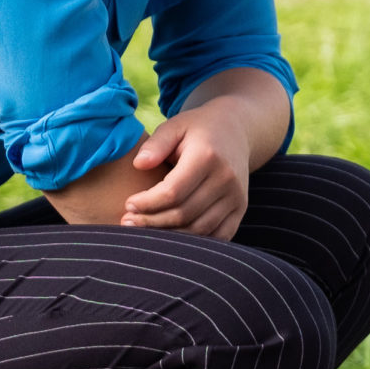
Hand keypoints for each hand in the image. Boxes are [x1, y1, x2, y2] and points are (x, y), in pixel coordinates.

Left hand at [123, 100, 255, 236]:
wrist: (237, 131)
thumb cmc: (198, 130)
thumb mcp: (175, 126)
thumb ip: (156, 144)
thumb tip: (139, 164)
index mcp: (207, 156)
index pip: (172, 192)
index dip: (147, 203)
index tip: (128, 204)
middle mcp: (226, 179)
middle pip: (184, 214)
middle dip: (152, 222)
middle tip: (128, 222)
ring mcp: (236, 196)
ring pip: (199, 230)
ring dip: (169, 236)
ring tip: (145, 232)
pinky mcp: (241, 209)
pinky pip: (218, 236)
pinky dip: (194, 242)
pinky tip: (173, 238)